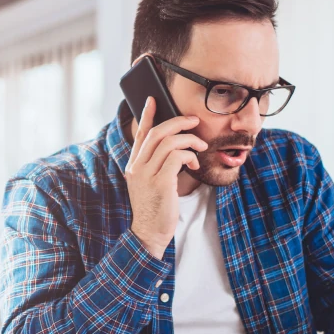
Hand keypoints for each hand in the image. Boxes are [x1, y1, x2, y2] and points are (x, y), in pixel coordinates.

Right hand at [124, 97, 206, 258]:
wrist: (149, 233)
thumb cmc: (155, 208)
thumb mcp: (151, 183)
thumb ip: (157, 165)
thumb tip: (176, 146)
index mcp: (133, 165)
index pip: (140, 134)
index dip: (147, 115)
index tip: (153, 99)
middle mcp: (137, 167)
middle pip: (157, 133)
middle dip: (179, 123)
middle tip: (194, 122)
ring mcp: (147, 175)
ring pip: (169, 142)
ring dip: (189, 140)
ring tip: (200, 147)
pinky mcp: (161, 183)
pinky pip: (177, 157)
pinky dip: (189, 155)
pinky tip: (195, 162)